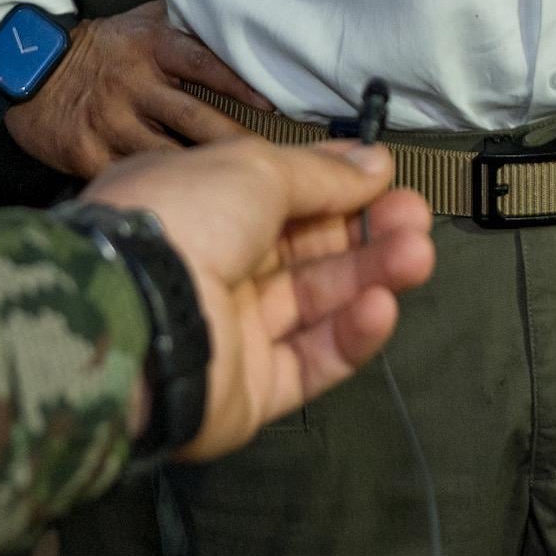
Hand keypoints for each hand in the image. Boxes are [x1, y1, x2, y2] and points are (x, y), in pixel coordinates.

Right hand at [5, 0, 264, 177]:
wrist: (29, 68)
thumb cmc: (101, 47)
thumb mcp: (139, 21)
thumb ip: (182, 20)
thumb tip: (231, 14)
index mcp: (150, 46)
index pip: (203, 63)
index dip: (240, 85)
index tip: (272, 108)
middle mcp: (132, 83)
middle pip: (193, 117)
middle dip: (232, 142)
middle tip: (267, 162)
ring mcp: (109, 120)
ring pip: (166, 152)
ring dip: (200, 172)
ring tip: (235, 189)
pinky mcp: (86, 152)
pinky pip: (130, 175)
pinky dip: (156, 188)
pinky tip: (183, 203)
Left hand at [85, 139, 437, 457]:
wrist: (138, 316)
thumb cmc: (189, 219)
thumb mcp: (256, 169)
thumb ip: (321, 175)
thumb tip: (376, 164)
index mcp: (198, 205)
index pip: (278, 193)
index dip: (334, 185)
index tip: (386, 177)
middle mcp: (212, 265)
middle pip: (305, 249)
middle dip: (365, 230)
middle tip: (415, 218)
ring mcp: (231, 331)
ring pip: (315, 302)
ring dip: (369, 275)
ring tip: (417, 255)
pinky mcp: (250, 391)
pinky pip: (309, 360)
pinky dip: (349, 334)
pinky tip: (382, 305)